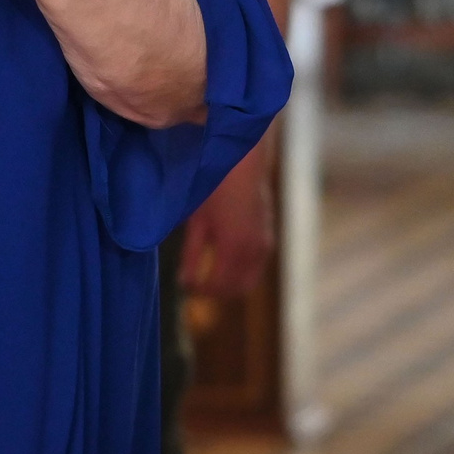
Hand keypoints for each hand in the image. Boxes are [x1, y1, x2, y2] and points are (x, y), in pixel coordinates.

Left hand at [181, 137, 274, 300]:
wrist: (244, 161)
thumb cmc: (214, 185)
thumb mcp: (197, 220)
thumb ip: (191, 253)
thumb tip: (185, 281)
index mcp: (233, 246)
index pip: (219, 285)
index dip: (202, 291)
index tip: (186, 287)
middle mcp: (254, 249)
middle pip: (238, 288)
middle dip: (217, 292)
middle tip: (197, 287)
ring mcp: (265, 243)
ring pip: (250, 279)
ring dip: (230, 284)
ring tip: (208, 277)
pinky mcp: (268, 236)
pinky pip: (256, 266)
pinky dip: (241, 272)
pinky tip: (224, 264)